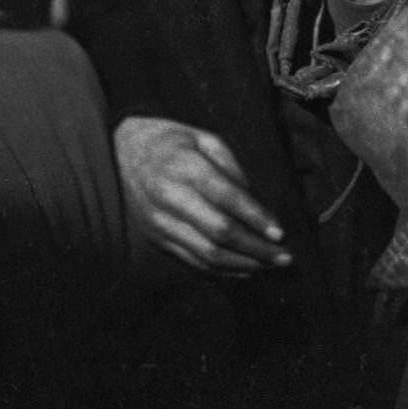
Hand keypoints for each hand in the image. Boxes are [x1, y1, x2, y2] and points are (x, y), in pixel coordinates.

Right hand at [113, 116, 291, 274]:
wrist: (122, 152)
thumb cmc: (172, 141)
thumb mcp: (204, 138)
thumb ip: (232, 167)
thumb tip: (260, 202)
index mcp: (182, 166)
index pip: (225, 197)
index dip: (255, 217)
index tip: (280, 233)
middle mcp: (168, 197)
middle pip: (218, 232)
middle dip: (256, 249)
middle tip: (285, 257)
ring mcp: (159, 222)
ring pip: (207, 253)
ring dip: (243, 265)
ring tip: (270, 266)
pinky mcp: (156, 237)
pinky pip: (193, 261)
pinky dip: (222, 270)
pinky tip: (245, 269)